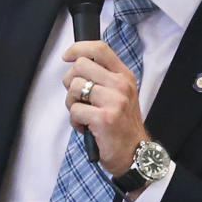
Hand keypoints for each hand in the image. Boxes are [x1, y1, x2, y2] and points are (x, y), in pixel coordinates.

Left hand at [62, 41, 147, 174]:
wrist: (134, 153)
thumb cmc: (122, 124)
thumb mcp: (120, 94)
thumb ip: (103, 77)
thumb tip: (76, 63)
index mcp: (124, 76)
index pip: (100, 49)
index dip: (78, 48)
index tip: (67, 56)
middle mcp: (120, 85)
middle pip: (80, 65)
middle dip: (70, 81)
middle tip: (77, 96)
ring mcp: (114, 101)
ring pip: (74, 87)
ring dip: (71, 103)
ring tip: (83, 114)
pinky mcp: (104, 118)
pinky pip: (75, 110)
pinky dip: (75, 121)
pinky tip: (86, 127)